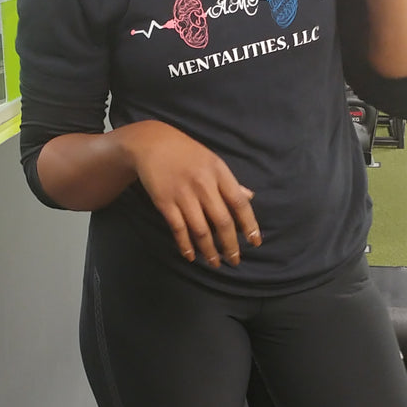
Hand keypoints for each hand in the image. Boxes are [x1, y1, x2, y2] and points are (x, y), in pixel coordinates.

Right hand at [118, 121, 260, 267]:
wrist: (151, 143)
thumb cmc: (186, 153)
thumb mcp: (212, 161)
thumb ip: (230, 182)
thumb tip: (250, 198)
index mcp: (219, 172)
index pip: (239, 203)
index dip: (249, 225)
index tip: (255, 242)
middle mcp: (203, 184)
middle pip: (222, 221)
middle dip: (230, 245)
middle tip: (235, 261)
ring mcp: (183, 194)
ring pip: (200, 229)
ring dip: (209, 250)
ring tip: (215, 263)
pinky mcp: (164, 202)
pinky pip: (178, 228)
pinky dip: (185, 244)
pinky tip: (190, 256)